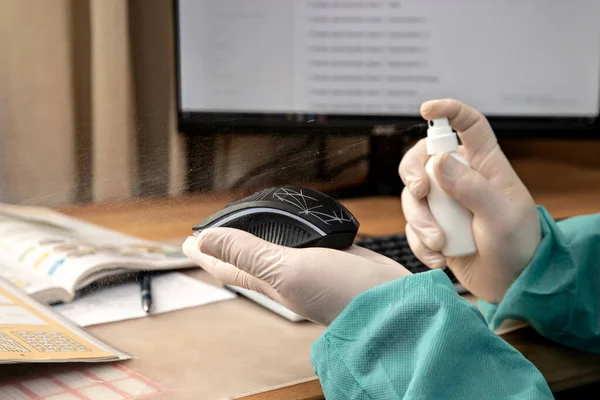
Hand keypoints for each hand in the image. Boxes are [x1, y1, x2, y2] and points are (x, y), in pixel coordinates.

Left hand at [183, 229, 410, 324]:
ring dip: (258, 234)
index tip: (188, 240)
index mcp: (270, 280)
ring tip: (247, 221)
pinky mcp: (333, 255)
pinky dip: (293, 229)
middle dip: (228, 243)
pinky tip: (295, 220)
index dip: (206, 253)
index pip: (228, 266)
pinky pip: (304, 240)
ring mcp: (310, 266)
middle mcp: (286, 275)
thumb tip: (206, 239)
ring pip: (275, 246)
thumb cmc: (341, 292)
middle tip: (215, 227)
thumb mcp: (288, 270)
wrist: (392, 302)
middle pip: (247, 257)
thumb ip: (249, 253)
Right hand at [399, 99, 540, 303]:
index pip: (469, 127)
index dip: (449, 111)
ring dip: (420, 221)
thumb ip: (472, 188)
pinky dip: (420, 243)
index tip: (428, 109)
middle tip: (420, 191)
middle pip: (422, 159)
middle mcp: (459, 179)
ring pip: (412, 197)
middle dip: (413, 174)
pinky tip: (440, 258)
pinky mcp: (432, 226)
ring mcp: (443, 203)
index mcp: (484, 166)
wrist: (510, 284)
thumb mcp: (501, 218)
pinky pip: (411, 226)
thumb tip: (439, 161)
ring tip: (440, 244)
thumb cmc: (517, 246)